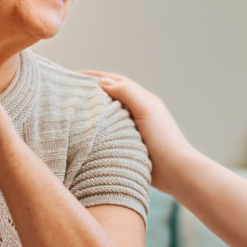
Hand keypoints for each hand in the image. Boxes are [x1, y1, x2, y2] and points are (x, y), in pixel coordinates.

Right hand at [79, 70, 200, 191]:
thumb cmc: (163, 138)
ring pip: (110, 116)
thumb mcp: (146, 109)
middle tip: (70, 92)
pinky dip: (98, 131)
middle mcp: (139, 112)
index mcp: (144, 100)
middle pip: (112, 97)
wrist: (176, 171)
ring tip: (73, 111)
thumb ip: (127, 93)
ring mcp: (134, 129)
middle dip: (93, 92)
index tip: (76, 74)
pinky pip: (110, 133)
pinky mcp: (130, 146)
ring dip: (94, 111)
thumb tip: (103, 81)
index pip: (117, 82)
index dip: (97, 76)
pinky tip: (85, 134)